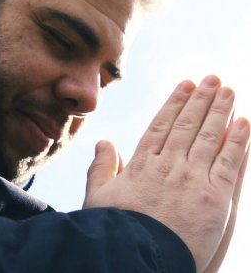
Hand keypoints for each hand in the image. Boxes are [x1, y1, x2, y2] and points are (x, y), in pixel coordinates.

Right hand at [83, 76, 249, 271]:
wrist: (138, 259)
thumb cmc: (116, 229)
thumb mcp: (98, 197)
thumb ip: (101, 167)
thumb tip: (103, 141)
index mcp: (142, 164)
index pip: (162, 125)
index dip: (175, 103)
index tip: (186, 85)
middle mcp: (168, 165)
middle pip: (187, 125)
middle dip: (201, 100)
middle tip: (212, 79)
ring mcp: (192, 179)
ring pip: (208, 137)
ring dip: (220, 112)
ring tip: (228, 90)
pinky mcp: (214, 198)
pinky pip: (228, 163)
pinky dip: (237, 142)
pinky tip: (243, 123)